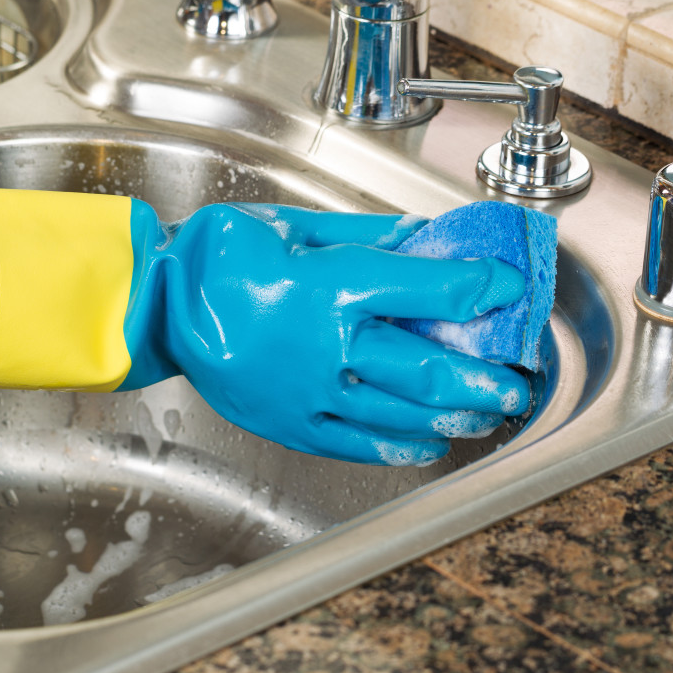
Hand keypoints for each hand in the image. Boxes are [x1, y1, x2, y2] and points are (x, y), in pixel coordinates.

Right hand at [119, 202, 530, 465]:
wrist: (154, 306)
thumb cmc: (218, 258)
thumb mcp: (292, 225)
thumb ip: (362, 235)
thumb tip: (420, 237)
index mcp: (328, 287)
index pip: (426, 288)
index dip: (478, 287)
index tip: (507, 286)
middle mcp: (326, 346)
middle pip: (425, 366)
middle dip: (482, 375)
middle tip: (517, 382)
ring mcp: (309, 393)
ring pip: (399, 412)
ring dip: (453, 416)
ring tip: (488, 414)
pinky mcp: (290, 423)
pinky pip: (354, 443)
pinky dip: (397, 447)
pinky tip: (428, 444)